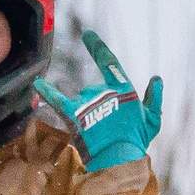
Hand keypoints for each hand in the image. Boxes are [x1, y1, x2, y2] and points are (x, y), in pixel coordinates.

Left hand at [36, 29, 162, 171]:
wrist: (118, 160)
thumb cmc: (137, 141)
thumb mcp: (153, 120)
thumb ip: (155, 98)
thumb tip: (157, 78)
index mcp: (123, 89)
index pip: (108, 61)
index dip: (97, 46)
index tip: (87, 34)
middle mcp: (103, 91)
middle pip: (95, 89)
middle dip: (100, 105)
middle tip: (109, 129)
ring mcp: (87, 102)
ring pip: (83, 97)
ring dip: (88, 110)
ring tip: (98, 132)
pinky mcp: (73, 116)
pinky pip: (58, 100)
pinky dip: (47, 91)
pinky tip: (38, 83)